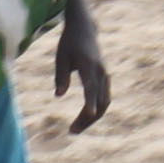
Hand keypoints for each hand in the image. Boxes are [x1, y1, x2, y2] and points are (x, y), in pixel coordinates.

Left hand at [53, 16, 113, 134]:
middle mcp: (101, 72)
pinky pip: (104, 99)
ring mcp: (105, 76)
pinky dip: (95, 110)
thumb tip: (58, 96)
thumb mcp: (60, 57)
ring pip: (104, 103)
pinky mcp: (105, 79)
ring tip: (75, 129)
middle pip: (100, 101)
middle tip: (71, 132)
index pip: (91, 87)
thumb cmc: (69, 43)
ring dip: (92, 118)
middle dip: (88, 119)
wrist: (85, 30)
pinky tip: (83, 119)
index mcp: (89, 66)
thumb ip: (60, 76)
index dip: (89, 102)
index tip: (87, 114)